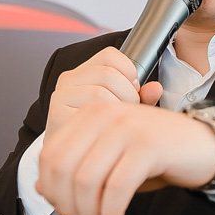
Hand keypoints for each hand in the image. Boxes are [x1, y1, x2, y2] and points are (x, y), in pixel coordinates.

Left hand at [37, 100, 214, 214]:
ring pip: (87, 181)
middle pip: (64, 170)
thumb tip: (40, 188)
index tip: (67, 211)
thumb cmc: (155, 155)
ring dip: (89, 214)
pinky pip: (116, 188)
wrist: (204, 145)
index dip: (52, 191)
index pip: (50, 156)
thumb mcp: (109, 159)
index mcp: (89, 114)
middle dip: (68, 206)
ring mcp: (126, 127)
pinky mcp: (148, 145)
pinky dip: (110, 214)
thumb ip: (76, 168)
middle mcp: (103, 114)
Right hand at [46, 46, 163, 137]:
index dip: (129, 71)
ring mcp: (60, 97)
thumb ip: (141, 97)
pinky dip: (106, 122)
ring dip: (117, 110)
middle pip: (108, 73)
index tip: (133, 90)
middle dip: (127, 94)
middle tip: (127, 112)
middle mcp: (68, 80)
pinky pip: (91, 111)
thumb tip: (156, 89)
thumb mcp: (125, 109)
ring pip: (100, 91)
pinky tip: (106, 132)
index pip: (110, 55)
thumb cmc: (100, 131)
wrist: (74, 159)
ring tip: (117, 124)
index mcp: (84, 72)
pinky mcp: (57, 115)